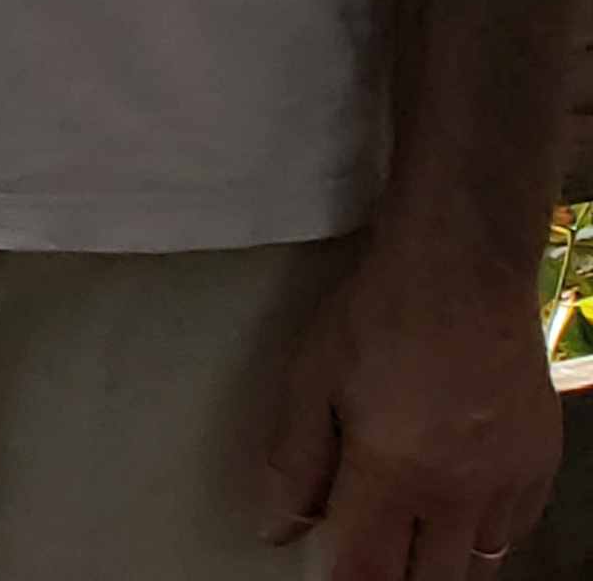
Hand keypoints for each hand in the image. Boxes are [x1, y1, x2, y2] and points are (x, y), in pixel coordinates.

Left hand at [259, 232, 561, 574]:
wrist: (461, 269)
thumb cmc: (376, 316)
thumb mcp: (310, 380)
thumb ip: (295, 463)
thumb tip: (279, 528)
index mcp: (393, 473)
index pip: (367, 568)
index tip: (328, 575)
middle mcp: (458, 492)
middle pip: (428, 579)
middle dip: (393, 577)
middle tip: (369, 555)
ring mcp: (507, 481)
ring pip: (478, 563)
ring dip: (441, 563)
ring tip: (410, 540)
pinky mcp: (540, 462)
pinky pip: (515, 530)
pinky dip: (485, 536)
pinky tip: (457, 512)